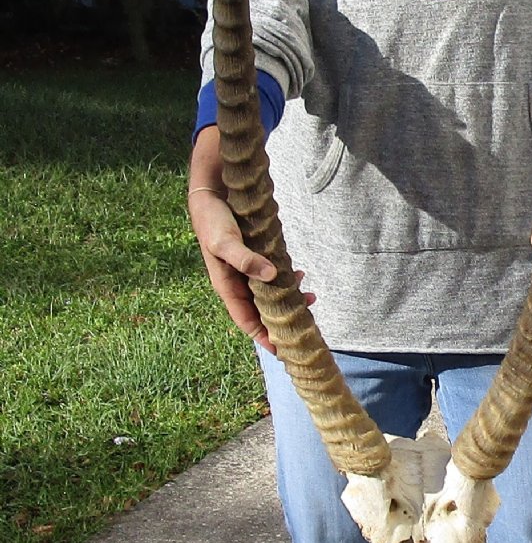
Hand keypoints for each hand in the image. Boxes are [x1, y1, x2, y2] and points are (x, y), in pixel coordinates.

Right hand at [188, 189, 314, 353]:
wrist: (210, 193)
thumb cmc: (213, 219)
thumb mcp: (225, 242)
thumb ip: (245, 260)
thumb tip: (271, 276)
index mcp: (227, 285)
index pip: (246, 320)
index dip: (263, 336)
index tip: (282, 349)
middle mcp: (237, 281)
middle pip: (261, 309)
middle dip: (282, 317)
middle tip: (307, 318)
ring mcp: (245, 269)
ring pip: (269, 292)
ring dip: (288, 296)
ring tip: (309, 295)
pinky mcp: (254, 255)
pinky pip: (271, 274)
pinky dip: (285, 277)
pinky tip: (298, 272)